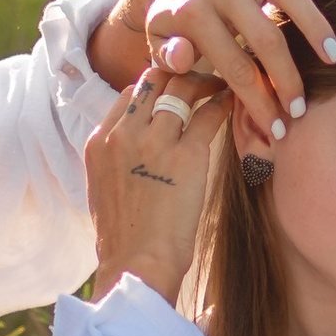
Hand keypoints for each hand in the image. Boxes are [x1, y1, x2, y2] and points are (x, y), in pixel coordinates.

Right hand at [83, 64, 223, 304]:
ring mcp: (154, 141)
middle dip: (182, 70)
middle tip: (206, 71)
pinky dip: (224, 103)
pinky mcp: (187, 156)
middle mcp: (123, 134)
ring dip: (207, 80)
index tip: (177, 84)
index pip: (131, 93)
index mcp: (100, 142)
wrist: (137, 265)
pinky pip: (209, 114)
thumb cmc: (126, 238)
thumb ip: (118, 161)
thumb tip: (136, 152)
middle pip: (155, 79)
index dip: (157, 83)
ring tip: (226, 80)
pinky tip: (235, 101)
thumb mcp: (105, 190)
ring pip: (183, 88)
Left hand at [93, 0, 335, 139]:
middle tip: (302, 108)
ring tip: (335, 59)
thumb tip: (181, 59)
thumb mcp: (157, 39)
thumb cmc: (169, 18)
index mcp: (193, 9)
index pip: (233, 65)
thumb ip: (167, 53)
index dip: (257, 100)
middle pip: (266, 37)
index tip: (276, 128)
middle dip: (287, 77)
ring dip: (316, 26)